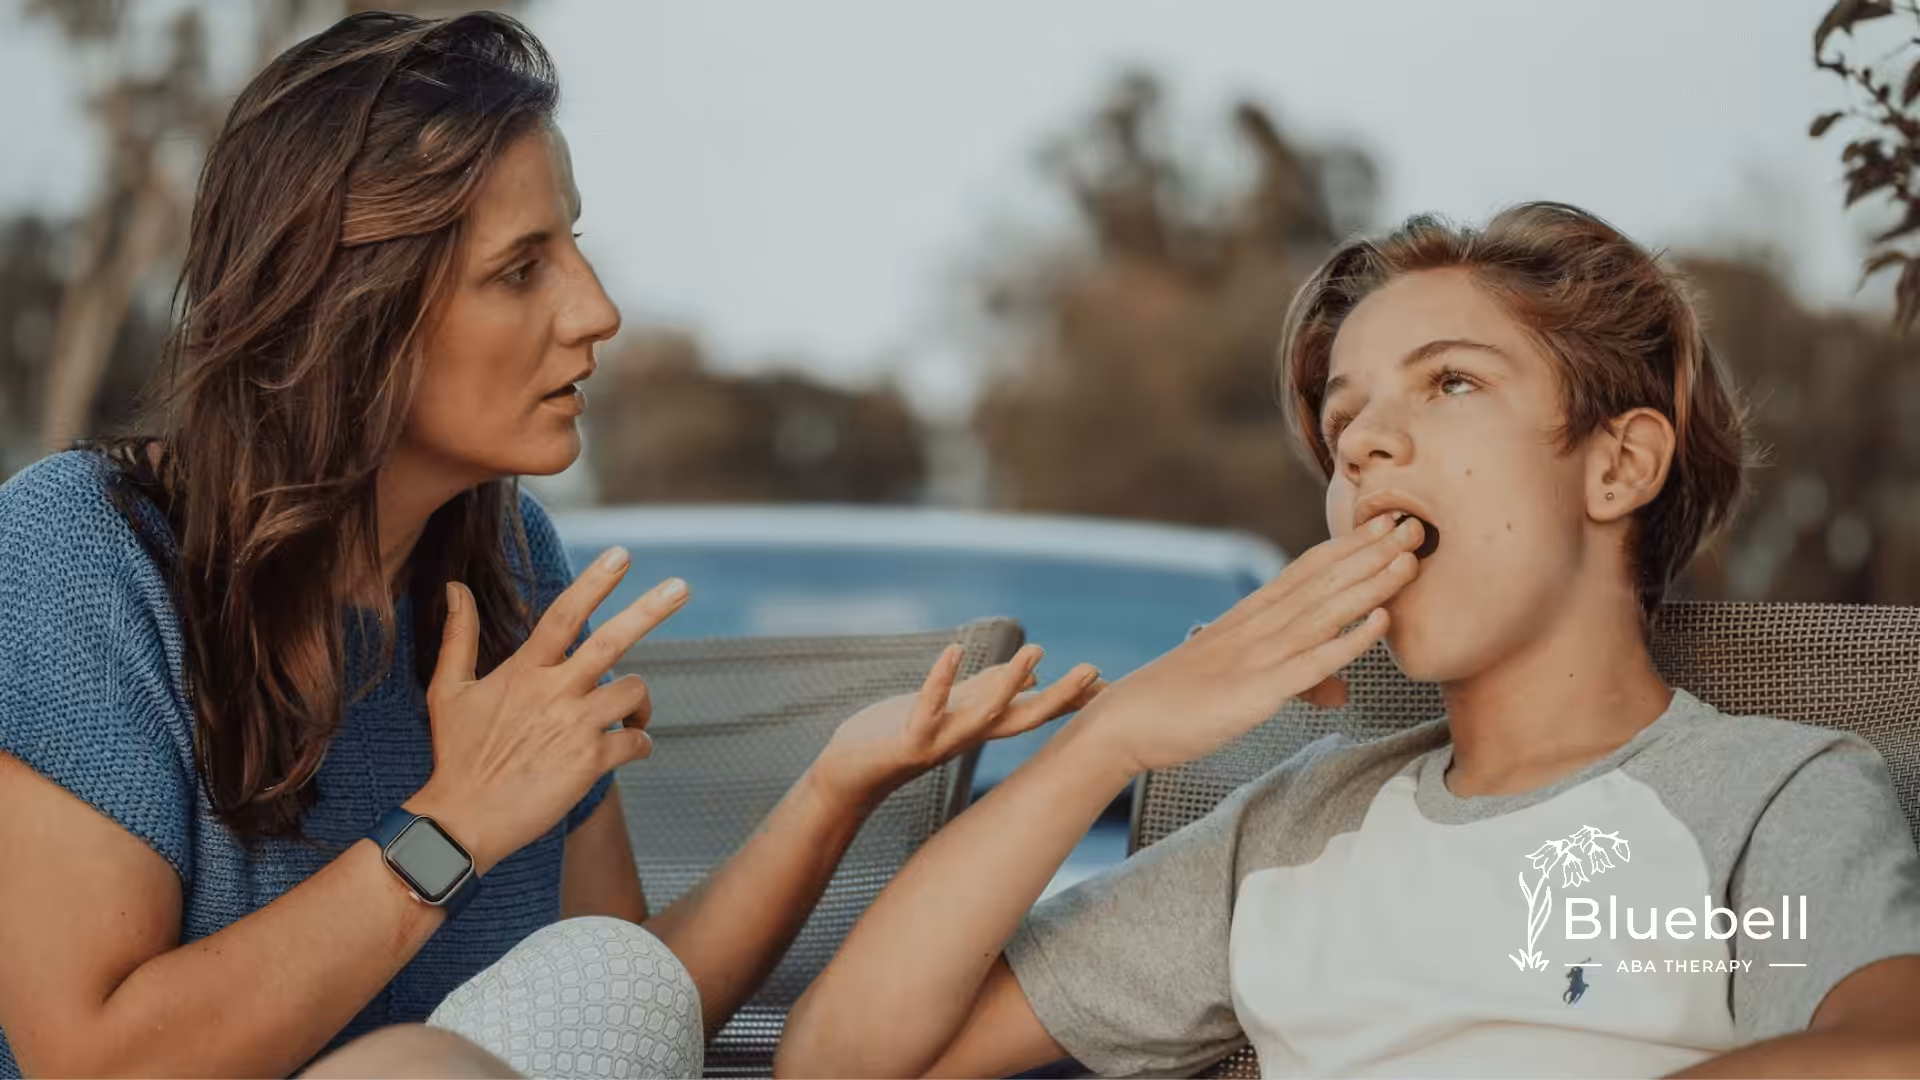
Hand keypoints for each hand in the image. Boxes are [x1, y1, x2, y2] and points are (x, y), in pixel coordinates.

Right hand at [408, 547, 687, 873]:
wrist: (461, 820)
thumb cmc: (455, 755)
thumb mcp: (447, 690)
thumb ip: (458, 636)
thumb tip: (455, 587)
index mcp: (524, 671)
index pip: (563, 615)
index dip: (594, 582)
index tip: (620, 555)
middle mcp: (554, 692)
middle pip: (611, 641)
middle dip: (649, 610)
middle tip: (682, 586)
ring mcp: (575, 726)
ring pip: (633, 692)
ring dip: (641, 702)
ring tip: (633, 715)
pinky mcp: (590, 763)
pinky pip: (636, 742)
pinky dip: (641, 743)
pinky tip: (631, 748)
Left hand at [812, 643, 1104, 806]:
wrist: (850, 772)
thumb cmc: (897, 734)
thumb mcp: (951, 706)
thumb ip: (986, 690)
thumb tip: (1031, 677)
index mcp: (978, 726)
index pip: (1030, 710)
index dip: (1065, 697)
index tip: (1104, 681)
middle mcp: (967, 737)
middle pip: (1022, 717)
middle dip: (1059, 696)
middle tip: (1094, 671)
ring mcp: (940, 741)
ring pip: (984, 714)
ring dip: (1009, 683)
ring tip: (1035, 652)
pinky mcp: (909, 741)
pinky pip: (928, 707)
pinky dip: (941, 680)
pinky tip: (952, 652)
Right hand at [1077, 512, 1424, 774]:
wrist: (1122, 723)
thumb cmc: (1175, 706)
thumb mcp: (1242, 687)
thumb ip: (1296, 683)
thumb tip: (1339, 693)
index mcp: (1247, 618)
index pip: (1305, 571)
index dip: (1347, 545)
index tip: (1384, 521)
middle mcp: (1254, 627)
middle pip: (1322, 581)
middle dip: (1371, 552)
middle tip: (1415, 523)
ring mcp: (1256, 656)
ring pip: (1324, 612)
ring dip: (1370, 582)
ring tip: (1410, 557)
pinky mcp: (1256, 691)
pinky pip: (1312, 662)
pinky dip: (1350, 640)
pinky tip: (1382, 621)